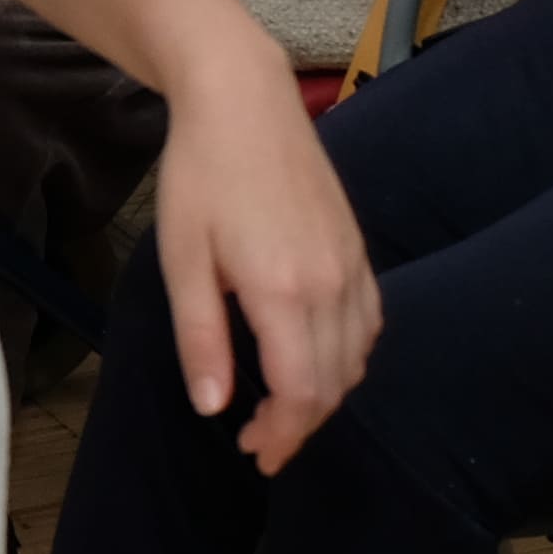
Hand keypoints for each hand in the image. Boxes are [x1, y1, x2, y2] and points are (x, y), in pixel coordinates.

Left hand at [150, 71, 375, 471]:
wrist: (243, 100)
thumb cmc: (200, 176)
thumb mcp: (181, 261)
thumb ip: (202, 340)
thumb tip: (214, 409)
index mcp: (283, 291)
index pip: (302, 393)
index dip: (285, 435)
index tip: (257, 453)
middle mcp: (331, 283)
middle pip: (335, 384)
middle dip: (302, 424)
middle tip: (259, 439)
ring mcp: (352, 263)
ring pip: (358, 357)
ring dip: (326, 393)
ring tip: (282, 405)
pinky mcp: (359, 248)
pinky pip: (371, 321)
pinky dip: (349, 355)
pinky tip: (315, 356)